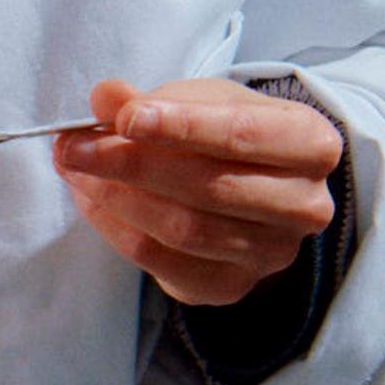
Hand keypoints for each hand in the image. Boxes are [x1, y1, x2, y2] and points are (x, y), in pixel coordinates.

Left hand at [53, 78, 341, 307]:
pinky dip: (117, 230)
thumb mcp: (201, 100)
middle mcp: (305, 205)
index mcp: (311, 144)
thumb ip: (154, 99)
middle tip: (72, 145)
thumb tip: (105, 98)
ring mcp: (272, 254)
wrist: (249, 184)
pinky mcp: (232, 286)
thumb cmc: (226, 133)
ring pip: (184, 230)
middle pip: (210, 188)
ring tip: (74, 170)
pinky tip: (90, 201)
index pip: (243, 135)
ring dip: (116, 198)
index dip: (181, 126)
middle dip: (131, 164)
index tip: (125, 117)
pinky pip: (164, 264)